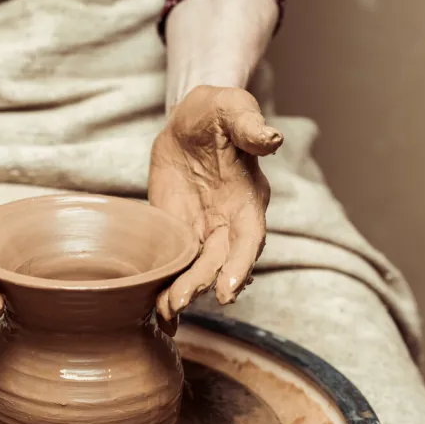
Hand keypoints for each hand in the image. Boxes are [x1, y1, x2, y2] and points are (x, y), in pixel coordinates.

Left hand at [149, 85, 282, 332]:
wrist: (190, 121)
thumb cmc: (218, 112)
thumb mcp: (232, 109)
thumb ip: (249, 126)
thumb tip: (272, 139)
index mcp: (247, 200)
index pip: (248, 239)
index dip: (239, 266)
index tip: (227, 290)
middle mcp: (228, 223)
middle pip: (219, 263)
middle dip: (201, 285)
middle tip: (177, 303)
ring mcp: (201, 230)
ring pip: (195, 269)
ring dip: (181, 292)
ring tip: (164, 314)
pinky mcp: (175, 230)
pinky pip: (173, 262)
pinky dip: (165, 285)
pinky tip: (153, 309)